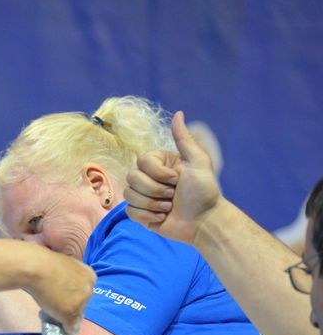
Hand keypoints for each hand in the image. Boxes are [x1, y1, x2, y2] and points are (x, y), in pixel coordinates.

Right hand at [28, 255, 94, 333]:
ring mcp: (81, 302)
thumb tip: (65, 291)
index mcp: (90, 275)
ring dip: (66, 317)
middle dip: (71, 306)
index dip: (73, 295)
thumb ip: (69, 278)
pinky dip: (65, 330)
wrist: (35, 267)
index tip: (64, 297)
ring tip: (52, 313)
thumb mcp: (64, 267)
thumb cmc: (44, 263)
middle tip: (56, 305)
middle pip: (83, 304)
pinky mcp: (71, 314)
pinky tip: (59, 329)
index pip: (85, 292)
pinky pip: (71, 328)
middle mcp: (89, 289)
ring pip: (77, 317)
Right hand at [124, 111, 221, 243]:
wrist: (204, 221)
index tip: (176, 179)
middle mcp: (148, 178)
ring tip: (169, 207)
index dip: (157, 173)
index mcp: (159, 164)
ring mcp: (143, 196)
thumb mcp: (198, 162)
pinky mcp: (140, 214)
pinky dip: (147, 216)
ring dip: (152, 204)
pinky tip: (162, 217)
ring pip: (129, 195)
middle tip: (173, 195)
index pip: (141, 162)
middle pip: (131, 178)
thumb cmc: (204, 191)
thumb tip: (179, 113)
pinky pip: (129, 211)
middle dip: (154, 190)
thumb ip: (184, 139)